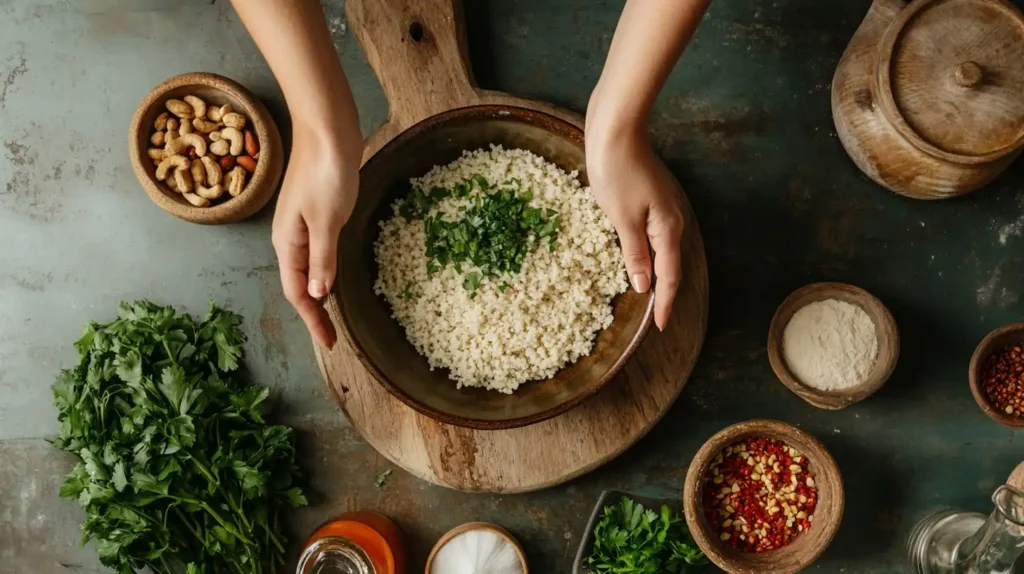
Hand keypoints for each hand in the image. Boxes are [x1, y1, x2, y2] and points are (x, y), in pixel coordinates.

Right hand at [271, 127, 360, 347]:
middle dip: (313, 313)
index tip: (330, 343)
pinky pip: (316, 252)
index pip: (297, 292)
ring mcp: (302, 224)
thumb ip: (323, 258)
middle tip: (333, 338)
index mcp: (287, 242)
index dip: (313, 320)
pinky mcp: (316, 211)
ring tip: (332, 316)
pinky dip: (324, 271)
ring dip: (318, 294)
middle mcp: (289, 237)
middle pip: (299, 284)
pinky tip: (333, 277)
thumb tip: (319, 295)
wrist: (327, 127)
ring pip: (307, 269)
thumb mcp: (327, 220)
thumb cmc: (326, 171)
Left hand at [585, 121, 684, 330]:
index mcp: (666, 229)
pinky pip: (655, 235)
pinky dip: (650, 253)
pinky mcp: (651, 197)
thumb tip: (644, 286)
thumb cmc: (616, 171)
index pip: (669, 277)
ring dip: (659, 273)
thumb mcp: (621, 218)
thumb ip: (633, 254)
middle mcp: (672, 220)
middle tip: (659, 318)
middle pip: (671, 265)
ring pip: (664, 250)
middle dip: (666, 292)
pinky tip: (641, 257)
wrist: (616, 129)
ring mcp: (663, 207)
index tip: (662, 327)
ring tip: (652, 295)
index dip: (666, 304)